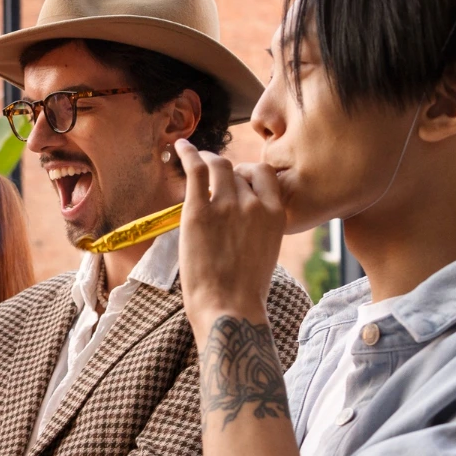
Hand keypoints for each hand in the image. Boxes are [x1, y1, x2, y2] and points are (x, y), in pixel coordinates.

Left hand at [177, 139, 286, 343]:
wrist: (229, 308)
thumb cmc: (244, 291)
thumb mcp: (266, 252)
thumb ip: (258, 228)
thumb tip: (241, 219)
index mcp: (276, 214)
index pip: (263, 174)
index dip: (247, 171)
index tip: (235, 176)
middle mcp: (254, 203)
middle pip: (237, 170)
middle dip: (223, 169)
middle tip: (211, 172)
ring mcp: (227, 205)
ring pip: (217, 166)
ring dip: (206, 159)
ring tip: (196, 157)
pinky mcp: (199, 211)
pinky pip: (195, 171)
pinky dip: (187, 154)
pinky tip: (179, 147)